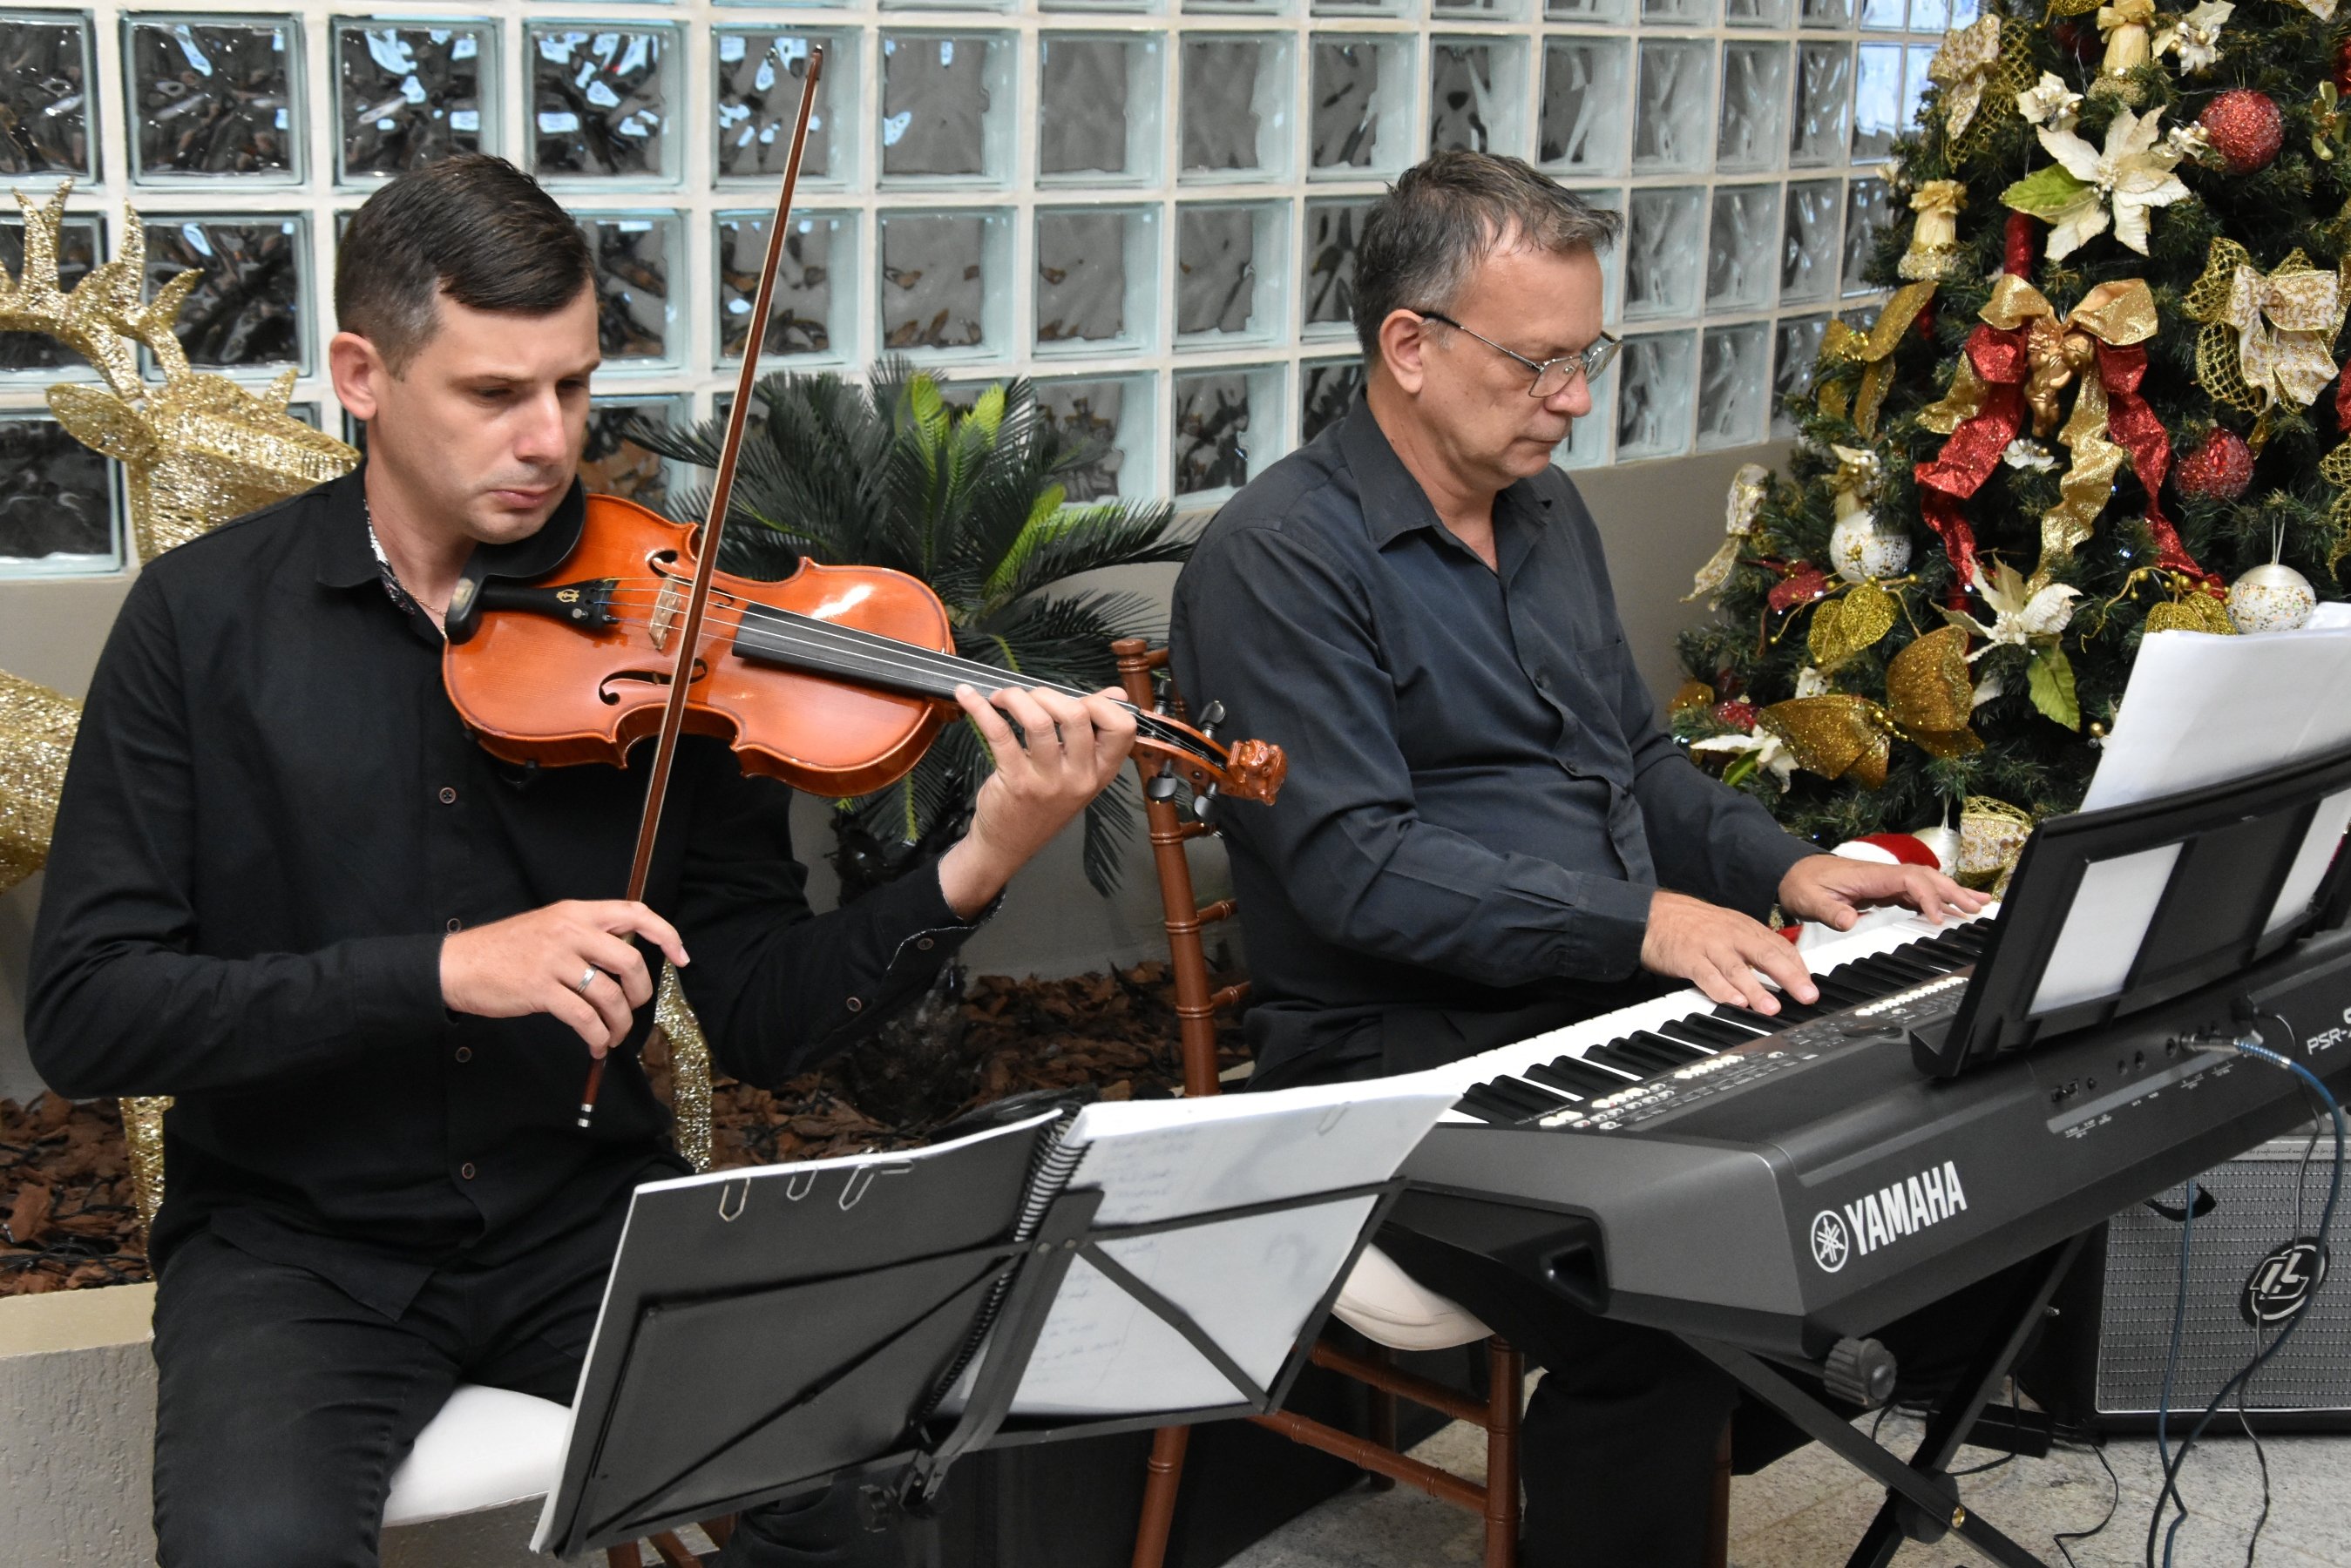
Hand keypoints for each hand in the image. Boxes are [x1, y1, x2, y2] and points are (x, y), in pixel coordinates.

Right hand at [439, 900, 689, 1056]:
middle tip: (635, 1009)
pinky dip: (598, 1037)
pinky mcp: (541, 989)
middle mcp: (570, 931)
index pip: (635, 913)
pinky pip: (585, 1018)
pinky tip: (596, 1045)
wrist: (459, 965)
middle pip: (631, 962)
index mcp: (576, 912)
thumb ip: (587, 934)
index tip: (682, 958)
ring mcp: (555, 960)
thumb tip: (627, 956)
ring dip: (619, 1023)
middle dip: (642, 994)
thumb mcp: (550, 926)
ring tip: (613, 1036)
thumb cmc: (505, 949)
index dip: (666, 935)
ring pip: (610, 995)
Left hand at [937, 684, 1138, 917]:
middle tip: (1030, 698)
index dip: (1101, 703)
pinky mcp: (1016, 781)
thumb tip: (1115, 694)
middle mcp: (1080, 776)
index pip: (1121, 727)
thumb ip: (1094, 733)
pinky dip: (980, 709)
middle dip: (1048, 694)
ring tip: (1002, 697)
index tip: (1077, 699)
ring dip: (1016, 698)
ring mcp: (1048, 781)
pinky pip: (1000, 734)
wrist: (1009, 845)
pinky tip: (968, 698)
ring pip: (1039, 721)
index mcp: (1101, 771)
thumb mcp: (1078, 773)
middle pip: (1077, 715)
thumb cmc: (1043, 804)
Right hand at [1640, 890, 1818, 1015]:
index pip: (1779, 947)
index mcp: (1744, 928)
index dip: (1798, 968)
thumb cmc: (1691, 925)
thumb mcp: (1728, 928)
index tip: (1811, 987)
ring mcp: (1710, 946)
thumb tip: (1780, 967)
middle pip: (1766, 955)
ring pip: (1738, 969)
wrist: (1651, 914)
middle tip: (1806, 996)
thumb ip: (1752, 946)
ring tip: (1772, 1008)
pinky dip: (1721, 989)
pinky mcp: (1688, 958)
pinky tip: (1734, 1001)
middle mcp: (1731, 936)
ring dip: (1757, 990)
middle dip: (1789, 977)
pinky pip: (1707, 975)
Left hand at [1776, 854, 1989, 932]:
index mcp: (1869, 875)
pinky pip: (1915, 893)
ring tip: (1978, 904)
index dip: (1927, 896)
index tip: (1937, 917)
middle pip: (1926, 878)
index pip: (1909, 880)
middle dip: (1952, 891)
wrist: (1790, 872)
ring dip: (1951, 893)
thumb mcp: (1809, 900)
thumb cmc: (1801, 884)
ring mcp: (1884, 882)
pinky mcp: (1883, 890)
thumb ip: (1830, 911)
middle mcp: (1882, 875)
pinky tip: (1952, 908)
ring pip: (1925, 883)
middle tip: (1976, 907)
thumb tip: (1849, 922)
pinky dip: (1936, 899)